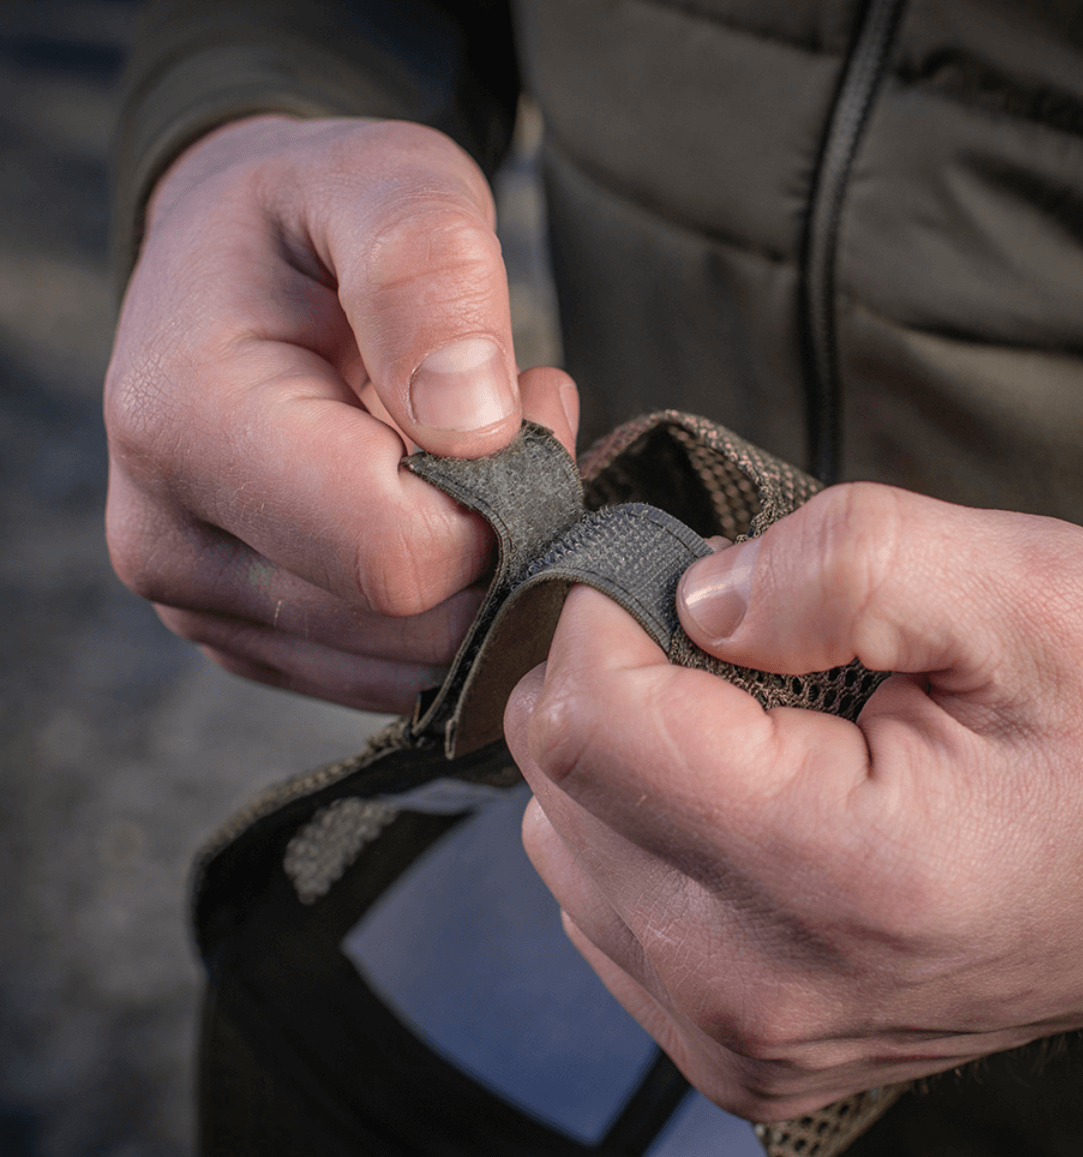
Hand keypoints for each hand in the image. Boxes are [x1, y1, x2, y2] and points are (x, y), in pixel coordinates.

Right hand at [105, 115, 577, 710]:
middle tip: (520, 422)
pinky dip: (445, 605)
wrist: (235, 266)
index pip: (396, 557)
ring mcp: (206, 606)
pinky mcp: (249, 637)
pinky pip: (388, 673)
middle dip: (504, 538)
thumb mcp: (389, 182)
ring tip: (479, 451)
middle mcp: (173, 545)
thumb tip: (473, 425)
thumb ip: (428, 275)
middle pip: (410, 628)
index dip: (505, 501)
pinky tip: (442, 508)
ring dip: (481, 572)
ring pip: (409, 665)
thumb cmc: (316, 214)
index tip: (534, 403)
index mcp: (190, 430)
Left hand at [504, 483, 1082, 1118]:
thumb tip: (698, 595)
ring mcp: (728, 1032)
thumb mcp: (1036, 599)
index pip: (587, 722)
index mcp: (839, 873)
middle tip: (734, 656)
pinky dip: (640, 828)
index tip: (678, 583)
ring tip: (751, 738)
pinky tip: (739, 812)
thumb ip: (855, 561)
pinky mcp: (715, 1048)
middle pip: (558, 777)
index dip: (605, 615)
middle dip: (616, 677)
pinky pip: (595, 899)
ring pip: (558, 835)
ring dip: (627, 754)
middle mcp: (757, 983)